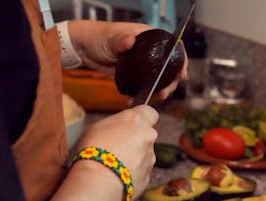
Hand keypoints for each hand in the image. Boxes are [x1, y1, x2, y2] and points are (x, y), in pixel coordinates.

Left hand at [68, 20, 187, 100]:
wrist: (83, 48)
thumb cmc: (98, 36)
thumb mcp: (110, 37)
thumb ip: (120, 39)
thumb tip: (129, 40)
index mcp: (150, 37)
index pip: (173, 48)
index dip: (181, 61)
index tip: (182, 74)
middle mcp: (150, 51)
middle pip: (169, 68)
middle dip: (170, 82)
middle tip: (164, 93)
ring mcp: (144, 63)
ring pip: (159, 79)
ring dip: (159, 90)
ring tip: (154, 98)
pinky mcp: (135, 74)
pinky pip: (144, 85)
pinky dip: (142, 93)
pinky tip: (135, 100)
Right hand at [75, 105, 158, 198]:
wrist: (98, 179)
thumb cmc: (93, 149)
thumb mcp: (97, 126)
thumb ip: (116, 124)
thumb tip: (119, 127)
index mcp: (137, 120)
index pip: (150, 113)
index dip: (143, 118)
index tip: (133, 123)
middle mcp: (148, 137)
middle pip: (146, 136)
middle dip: (135, 140)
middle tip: (116, 147)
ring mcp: (150, 158)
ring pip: (144, 155)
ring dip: (133, 158)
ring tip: (113, 164)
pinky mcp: (147, 176)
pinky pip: (140, 172)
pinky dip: (130, 174)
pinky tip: (115, 175)